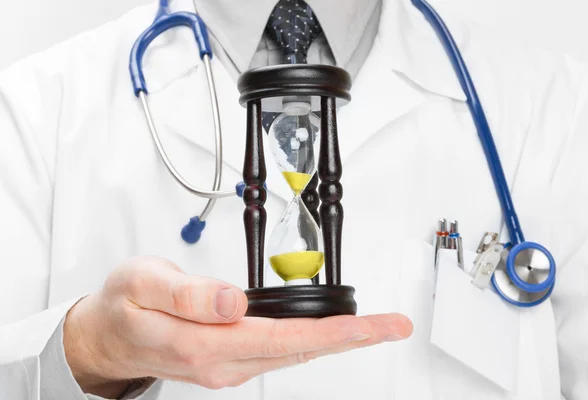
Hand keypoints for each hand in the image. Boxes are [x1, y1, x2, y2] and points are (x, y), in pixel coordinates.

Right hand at [64, 256, 412, 397]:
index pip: (281, 340)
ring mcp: (227, 367)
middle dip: (350, 339)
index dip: (330, 334)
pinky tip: (327, 334)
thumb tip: (233, 302)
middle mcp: (222, 363)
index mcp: (203, 343)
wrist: (109, 336)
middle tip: (394, 326)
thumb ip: (188, 294)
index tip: (368, 326)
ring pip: (293, 355)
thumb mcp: (144, 284)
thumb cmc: (125, 305)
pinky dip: (310, 343)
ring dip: (336, 342)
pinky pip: (279, 353)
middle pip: (299, 352)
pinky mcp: (229, 362)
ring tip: (374, 328)